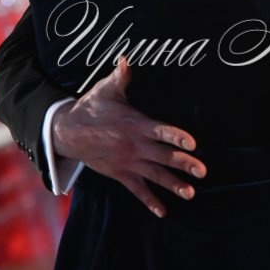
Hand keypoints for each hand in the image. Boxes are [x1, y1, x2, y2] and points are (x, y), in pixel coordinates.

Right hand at [52, 57, 205, 216]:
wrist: (67, 132)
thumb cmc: (92, 107)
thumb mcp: (106, 89)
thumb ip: (121, 76)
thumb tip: (126, 57)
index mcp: (136, 124)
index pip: (161, 131)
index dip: (177, 137)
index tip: (193, 144)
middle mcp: (135, 146)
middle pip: (164, 156)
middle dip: (184, 164)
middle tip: (202, 171)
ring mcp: (128, 162)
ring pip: (155, 175)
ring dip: (173, 184)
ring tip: (190, 192)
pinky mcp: (120, 174)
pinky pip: (137, 190)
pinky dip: (150, 201)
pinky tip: (163, 211)